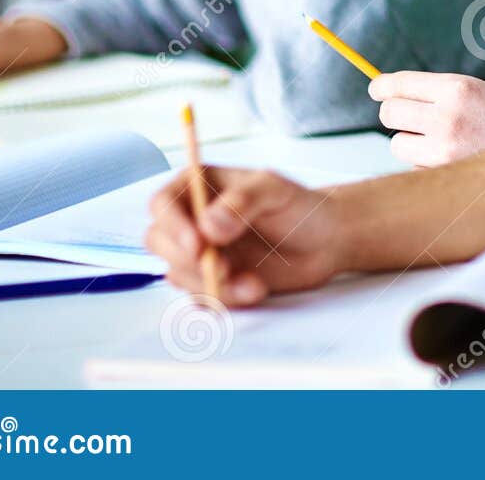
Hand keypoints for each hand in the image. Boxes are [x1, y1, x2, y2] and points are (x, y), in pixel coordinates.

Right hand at [145, 167, 352, 305]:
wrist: (324, 241)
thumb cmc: (298, 206)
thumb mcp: (276, 190)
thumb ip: (244, 200)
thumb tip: (208, 225)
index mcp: (200, 185)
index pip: (163, 203)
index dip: (173, 225)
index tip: (198, 246)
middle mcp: (192, 218)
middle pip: (160, 242)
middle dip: (189, 261)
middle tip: (225, 270)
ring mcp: (200, 251)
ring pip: (179, 274)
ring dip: (212, 284)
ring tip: (255, 283)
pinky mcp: (211, 279)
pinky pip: (198, 296)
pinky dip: (223, 299)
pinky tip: (254, 290)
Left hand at [368, 71, 484, 166]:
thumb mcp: (484, 92)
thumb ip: (443, 92)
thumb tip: (395, 94)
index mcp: (459, 89)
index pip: (400, 84)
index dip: (382, 86)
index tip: (377, 88)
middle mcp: (448, 118)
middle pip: (390, 114)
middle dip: (394, 113)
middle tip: (407, 116)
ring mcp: (445, 151)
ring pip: (397, 145)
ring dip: (410, 143)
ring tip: (440, 142)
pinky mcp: (446, 178)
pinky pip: (416, 169)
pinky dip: (426, 165)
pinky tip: (454, 160)